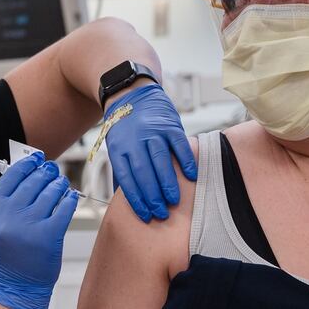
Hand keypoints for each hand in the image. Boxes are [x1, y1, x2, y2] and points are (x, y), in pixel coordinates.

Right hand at [0, 153, 78, 308]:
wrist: (17, 286)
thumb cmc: (10, 252)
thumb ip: (9, 199)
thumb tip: (31, 170)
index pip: (11, 176)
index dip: (27, 164)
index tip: (37, 159)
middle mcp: (9, 216)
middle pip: (33, 181)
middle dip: (46, 172)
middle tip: (53, 170)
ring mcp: (29, 226)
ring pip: (51, 192)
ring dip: (59, 184)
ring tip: (61, 183)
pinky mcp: (49, 236)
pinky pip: (64, 207)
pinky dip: (69, 199)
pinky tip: (69, 197)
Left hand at [103, 83, 196, 221]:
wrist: (131, 94)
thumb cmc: (125, 126)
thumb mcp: (117, 145)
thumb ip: (124, 168)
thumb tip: (129, 198)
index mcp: (119, 148)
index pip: (127, 179)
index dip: (137, 200)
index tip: (145, 215)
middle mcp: (135, 140)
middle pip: (144, 173)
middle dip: (153, 196)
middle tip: (161, 213)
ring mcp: (153, 131)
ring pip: (161, 161)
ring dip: (168, 183)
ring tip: (173, 201)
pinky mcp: (169, 124)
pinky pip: (179, 145)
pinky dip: (186, 161)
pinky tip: (191, 176)